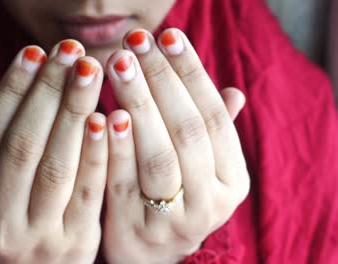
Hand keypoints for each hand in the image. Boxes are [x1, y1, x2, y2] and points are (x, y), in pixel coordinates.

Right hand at [0, 41, 107, 262]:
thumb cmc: (3, 219)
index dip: (11, 92)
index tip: (34, 52)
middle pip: (23, 146)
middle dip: (48, 93)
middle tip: (70, 53)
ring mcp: (36, 237)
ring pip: (56, 166)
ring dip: (74, 114)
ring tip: (90, 73)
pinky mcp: (75, 244)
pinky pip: (88, 191)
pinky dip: (97, 152)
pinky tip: (107, 117)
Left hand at [102, 28, 249, 262]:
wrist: (151, 257)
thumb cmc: (175, 198)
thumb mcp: (202, 169)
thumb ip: (213, 133)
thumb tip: (235, 93)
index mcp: (232, 180)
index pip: (215, 117)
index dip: (191, 73)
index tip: (168, 36)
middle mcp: (211, 202)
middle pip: (187, 131)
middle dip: (161, 81)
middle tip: (136, 43)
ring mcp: (173, 221)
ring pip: (158, 155)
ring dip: (139, 104)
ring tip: (119, 65)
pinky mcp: (134, 232)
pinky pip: (122, 183)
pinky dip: (116, 147)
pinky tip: (104, 114)